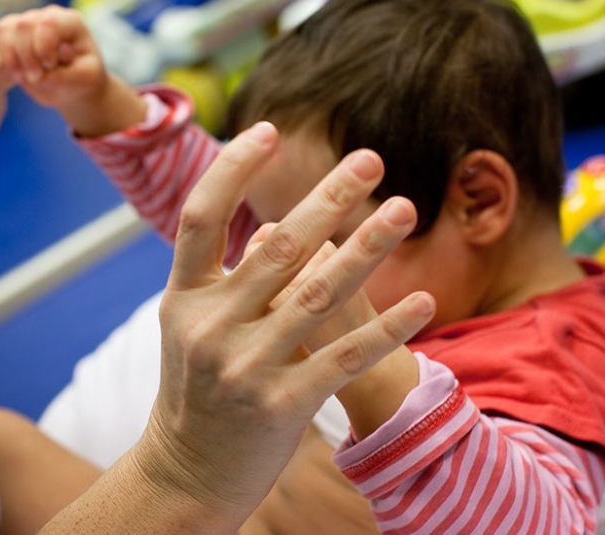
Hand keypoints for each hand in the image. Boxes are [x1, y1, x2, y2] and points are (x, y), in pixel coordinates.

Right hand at [0, 5, 145, 136]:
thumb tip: (48, 65)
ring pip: (4, 29)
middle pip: (23, 25)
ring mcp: (25, 25)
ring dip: (9, 57)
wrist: (71, 87)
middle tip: (35, 78)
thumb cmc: (82, 79)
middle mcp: (45, 17)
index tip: (51, 66)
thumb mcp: (84, 78)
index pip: (48, 23)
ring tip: (21, 78)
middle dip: (26, 56)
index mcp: (69, 22)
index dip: (43, 47)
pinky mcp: (9, 38)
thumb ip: (68, 72)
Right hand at [131, 121, 434, 527]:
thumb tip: (288, 225)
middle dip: (329, 197)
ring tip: (404, 209)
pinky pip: (345, 356)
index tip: (269, 130)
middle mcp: (209, 327)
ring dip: (368, 247)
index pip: (201, 217)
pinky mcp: (282, 405)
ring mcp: (245, 367)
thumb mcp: (192, 327)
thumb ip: (230, 277)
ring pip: (318, 293)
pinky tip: (421, 298)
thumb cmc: (198, 389)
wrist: (186, 474)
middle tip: (371, 158)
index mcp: (182, 298)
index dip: (232, 169)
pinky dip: (387, 325)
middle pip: (277, 246)